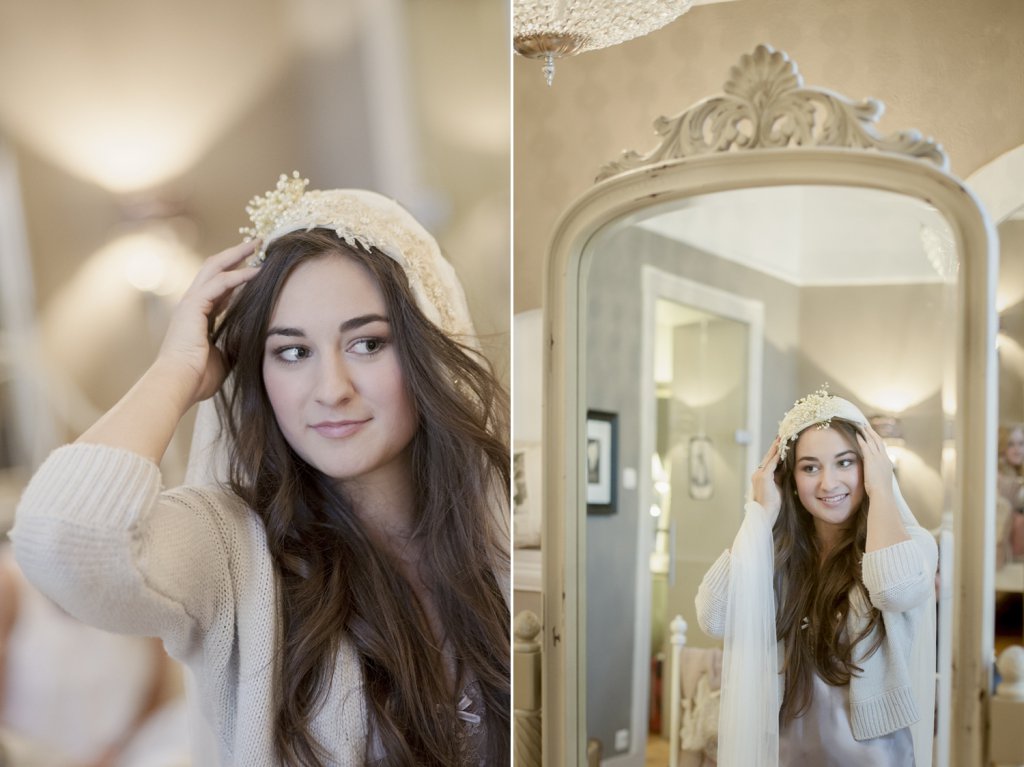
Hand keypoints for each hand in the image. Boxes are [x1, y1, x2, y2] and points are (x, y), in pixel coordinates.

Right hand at [156, 240, 259, 404]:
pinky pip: (218, 284)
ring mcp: (190, 304)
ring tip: (259, 245)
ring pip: (214, 268)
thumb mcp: (225, 358)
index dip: (237, 276)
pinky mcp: (192, 307)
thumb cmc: (198, 378)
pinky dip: (238, 275)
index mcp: (198, 317)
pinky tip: (256, 271)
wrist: (179, 385)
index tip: (257, 268)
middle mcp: (192, 305)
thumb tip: (255, 340)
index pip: (219, 288)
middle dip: (236, 254)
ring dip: (238, 255)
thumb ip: (236, 344)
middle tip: (258, 243)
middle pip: (214, 269)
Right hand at [752, 437, 782, 519]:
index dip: (775, 453)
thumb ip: (781, 477)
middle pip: (768, 457)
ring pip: (769, 458)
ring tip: (782, 439)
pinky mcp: (763, 477)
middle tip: (781, 436)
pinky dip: (777, 456)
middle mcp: (757, 473)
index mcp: (760, 477)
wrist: (766, 513)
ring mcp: (759, 474)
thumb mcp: (779, 488)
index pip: (769, 462)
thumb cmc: (773, 505)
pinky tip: (782, 449)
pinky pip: (771, 463)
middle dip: (775, 446)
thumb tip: (787, 467)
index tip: (780, 444)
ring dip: (776, 448)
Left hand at [856, 424, 894, 499]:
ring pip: (872, 441)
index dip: (877, 441)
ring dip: (866, 433)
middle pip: (878, 441)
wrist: (882, 494)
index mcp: (887, 463)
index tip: (872, 435)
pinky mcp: (871, 460)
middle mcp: (884, 458)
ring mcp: (878, 458)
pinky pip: (865, 446)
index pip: (882, 448)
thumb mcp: (881, 481)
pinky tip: (857, 434)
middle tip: (866, 426)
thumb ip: (878, 476)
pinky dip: (861, 439)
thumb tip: (874, 476)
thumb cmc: (880, 492)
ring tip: (861, 426)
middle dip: (872, 433)